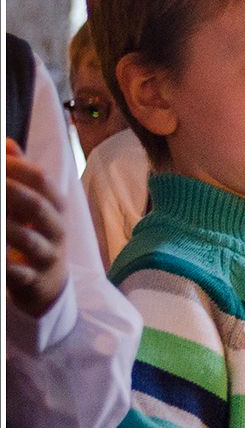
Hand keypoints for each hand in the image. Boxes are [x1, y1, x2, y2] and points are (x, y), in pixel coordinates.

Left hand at [6, 138, 68, 317]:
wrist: (47, 284)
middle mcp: (56, 229)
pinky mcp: (33, 280)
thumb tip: (6, 143)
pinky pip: (18, 273)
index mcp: (56, 206)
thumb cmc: (34, 234)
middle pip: (37, 206)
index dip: (16, 167)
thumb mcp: (33, 204)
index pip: (41, 179)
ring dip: (5, 228)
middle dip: (10, 192)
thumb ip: (20, 174)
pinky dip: (6, 265)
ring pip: (28, 240)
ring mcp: (47, 256)